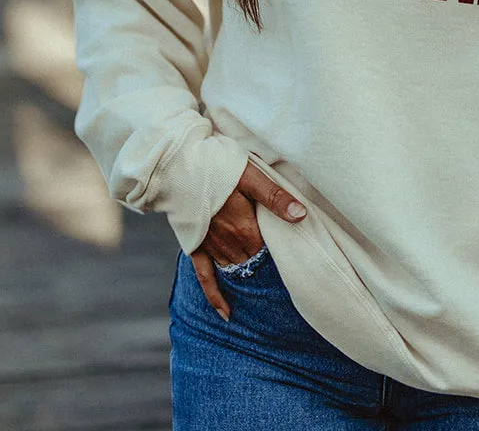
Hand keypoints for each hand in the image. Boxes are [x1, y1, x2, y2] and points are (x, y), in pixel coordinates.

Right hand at [190, 160, 306, 319]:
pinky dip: (215, 296)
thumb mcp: (250, 176)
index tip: (286, 248)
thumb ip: (274, 197)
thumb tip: (300, 215)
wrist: (178, 164)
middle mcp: (228, 244)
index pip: (268, 250)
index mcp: (245, 228)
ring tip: (258, 281)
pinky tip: (226, 313)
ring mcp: (210, 247)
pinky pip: (205, 278)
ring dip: (244, 273)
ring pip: (233, 269)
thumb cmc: (217, 165)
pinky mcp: (195, 247)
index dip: (277, 248)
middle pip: (252, 262)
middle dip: (262, 261)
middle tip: (273, 261)